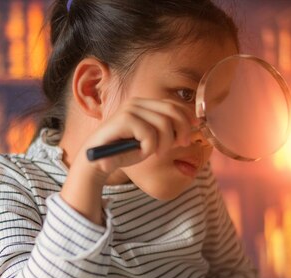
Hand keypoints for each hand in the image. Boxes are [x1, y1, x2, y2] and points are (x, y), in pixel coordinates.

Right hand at [61, 98, 193, 224]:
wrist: (97, 161)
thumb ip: (165, 130)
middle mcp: (137, 103)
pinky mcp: (124, 119)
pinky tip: (142, 154)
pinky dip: (150, 148)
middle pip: (172, 111)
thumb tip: (193, 124)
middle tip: (179, 146)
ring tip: (156, 153)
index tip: (191, 134)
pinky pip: (150, 134)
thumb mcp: (149, 139)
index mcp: (144, 104)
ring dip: (164, 144)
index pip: (173, 104)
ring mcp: (130, 109)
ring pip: (163, 124)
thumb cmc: (124, 151)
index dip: (187, 118)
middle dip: (182, 130)